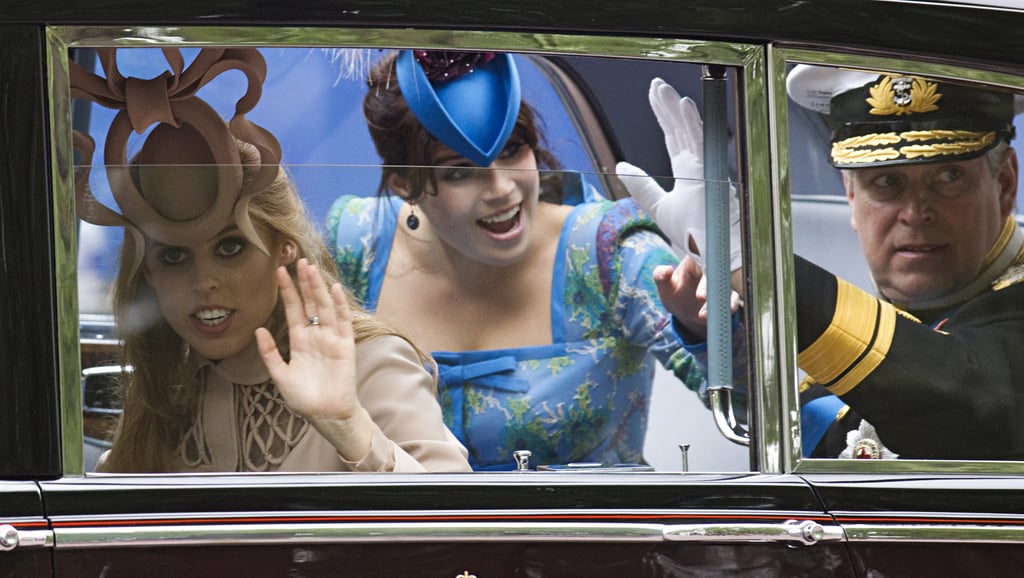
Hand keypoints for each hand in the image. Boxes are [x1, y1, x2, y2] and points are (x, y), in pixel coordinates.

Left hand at [255, 258, 360, 422]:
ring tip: (312, 269)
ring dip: (318, 288)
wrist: (325, 414)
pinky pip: (342, 322)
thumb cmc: (303, 398)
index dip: (287, 291)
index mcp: (299, 341)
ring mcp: (331, 339)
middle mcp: (315, 336)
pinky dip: (338, 306)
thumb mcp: (279, 375)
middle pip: (309, 303)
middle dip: (304, 282)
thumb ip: (268, 353)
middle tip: (298, 260)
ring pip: (324, 307)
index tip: (279, 272)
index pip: (293, 310)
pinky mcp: (344, 346)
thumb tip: (257, 329)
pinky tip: (333, 290)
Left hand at [616, 77, 741, 270]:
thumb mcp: (657, 207)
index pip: (673, 137)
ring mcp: (706, 169)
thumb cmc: (693, 236)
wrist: (710, 256)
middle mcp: (698, 166)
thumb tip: (620, 165)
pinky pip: (702, 143)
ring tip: (662, 89)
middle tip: (656, 84)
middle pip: (679, 129)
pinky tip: (683, 104)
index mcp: (688, 172)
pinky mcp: (710, 175)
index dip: (664, 116)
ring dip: (675, 108)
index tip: (655, 96)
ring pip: (689, 131)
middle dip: (667, 106)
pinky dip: (693, 123)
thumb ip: (641, 186)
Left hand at [654, 256, 742, 341]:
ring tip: (703, 315)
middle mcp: (712, 267)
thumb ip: (660, 276)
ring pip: (724, 286)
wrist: (686, 312)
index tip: (699, 266)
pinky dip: (730, 306)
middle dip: (709, 284)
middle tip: (700, 297)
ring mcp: (722, 282)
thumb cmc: (675, 293)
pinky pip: (734, 298)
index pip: (701, 252)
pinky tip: (722, 315)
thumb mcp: (665, 286)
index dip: (703, 256)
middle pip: (715, 270)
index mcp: (696, 259)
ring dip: (717, 300)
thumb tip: (667, 270)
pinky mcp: (730, 295)